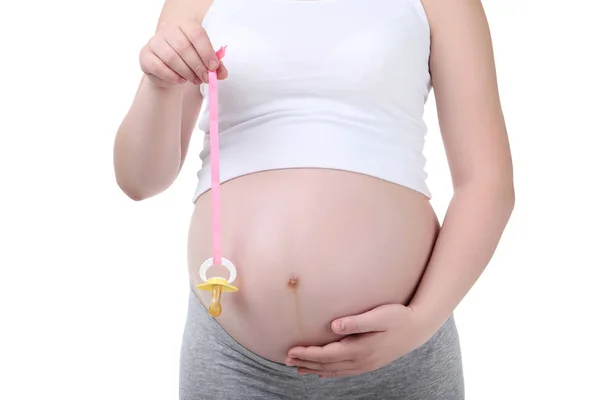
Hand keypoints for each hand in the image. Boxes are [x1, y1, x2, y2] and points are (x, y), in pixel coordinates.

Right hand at [139, 20, 227, 87]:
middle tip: (205, 78)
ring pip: (171, 57)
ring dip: (186, 72)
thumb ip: (214, 66)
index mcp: (185, 26)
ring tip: (194, 80)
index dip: (206, 51)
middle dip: (197, 65)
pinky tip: (180, 80)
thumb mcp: (204, 62)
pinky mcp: (145, 56)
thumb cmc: (188, 62)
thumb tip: (221, 73)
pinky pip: (158, 67)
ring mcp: (154, 42)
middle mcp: (168, 30)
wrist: (168, 72)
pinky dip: (172, 76)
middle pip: (183, 46)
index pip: (196, 33)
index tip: (213, 67)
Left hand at [286, 304, 432, 377]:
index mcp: (360, 348)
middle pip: (327, 365)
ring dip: (314, 369)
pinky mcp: (369, 363)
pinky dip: (330, 373)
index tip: (291, 351)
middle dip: (306, 363)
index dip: (308, 354)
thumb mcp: (379, 315)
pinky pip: (344, 372)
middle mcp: (360, 360)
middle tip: (286, 360)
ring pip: (334, 371)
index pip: (327, 354)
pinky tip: (322, 373)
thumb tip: (333, 326)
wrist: (418, 329)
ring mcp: (365, 364)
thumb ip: (356, 322)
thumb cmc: (398, 317)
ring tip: (298, 368)